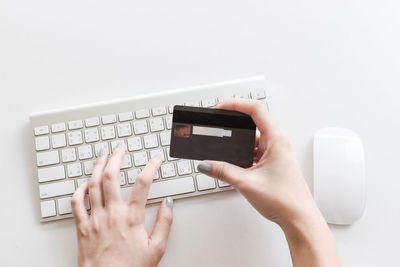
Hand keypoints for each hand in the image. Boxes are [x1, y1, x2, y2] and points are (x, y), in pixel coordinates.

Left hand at [71, 145, 172, 266]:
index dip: (151, 166)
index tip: (155, 159)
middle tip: (121, 148)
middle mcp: (111, 213)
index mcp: (131, 218)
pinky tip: (84, 183)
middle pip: (111, 176)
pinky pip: (76, 202)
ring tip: (103, 155)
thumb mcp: (156, 249)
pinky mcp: (82, 227)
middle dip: (117, 157)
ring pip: (93, 184)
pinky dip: (79, 189)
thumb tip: (169, 204)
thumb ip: (164, 224)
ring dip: (98, 166)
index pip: (143, 183)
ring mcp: (94, 218)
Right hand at [197, 99, 339, 266]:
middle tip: (216, 125)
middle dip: (232, 123)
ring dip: (236, 142)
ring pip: (251, 139)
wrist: (299, 218)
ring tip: (221, 147)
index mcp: (276, 139)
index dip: (235, 104)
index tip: (219, 109)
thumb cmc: (286, 200)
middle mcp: (276, 142)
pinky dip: (241, 154)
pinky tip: (231, 163)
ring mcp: (274, 152)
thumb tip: (206, 164)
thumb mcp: (247, 183)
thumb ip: (222, 171)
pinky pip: (253, 151)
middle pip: (251, 122)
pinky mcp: (271, 162)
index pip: (255, 109)